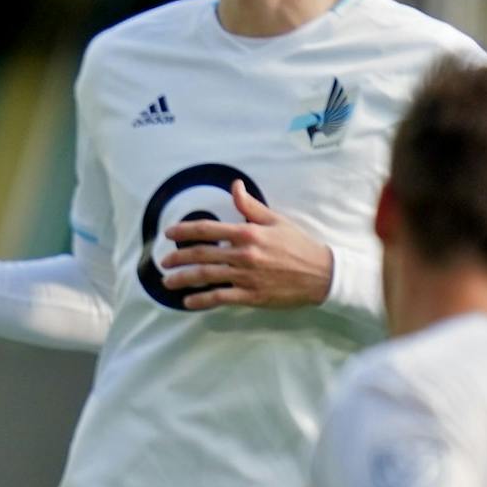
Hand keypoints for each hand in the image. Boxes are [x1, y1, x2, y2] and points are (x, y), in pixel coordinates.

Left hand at [159, 181, 333, 310]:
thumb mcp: (276, 220)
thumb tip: (235, 185)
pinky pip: (220, 297)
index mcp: (248, 233)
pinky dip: (202, 300)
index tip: (168, 234)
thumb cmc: (298, 245)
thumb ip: (250, 206)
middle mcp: (244, 254)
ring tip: (168, 282)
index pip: (208, 229)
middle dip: (178, 258)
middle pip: (202, 254)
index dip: (184, 231)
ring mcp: (246, 276)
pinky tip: (187, 301)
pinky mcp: (251, 295)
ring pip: (207, 276)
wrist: (322, 274)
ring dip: (184, 279)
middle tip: (163, 262)